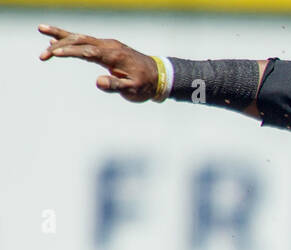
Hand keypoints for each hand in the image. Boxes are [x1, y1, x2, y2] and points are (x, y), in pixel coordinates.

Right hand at [38, 24, 158, 102]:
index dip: (70, 52)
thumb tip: (98, 81)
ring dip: (60, 35)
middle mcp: (108, 45)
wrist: (159, 76)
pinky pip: (85, 40)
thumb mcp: (133, 90)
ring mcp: (107, 44)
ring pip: (80, 37)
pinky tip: (56, 39)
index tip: (54, 54)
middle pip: (80, 41)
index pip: (87, 52)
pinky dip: (70, 39)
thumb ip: (116, 85)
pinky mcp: (106, 47)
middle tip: (42, 55)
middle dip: (59, 45)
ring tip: (41, 30)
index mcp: (113, 55)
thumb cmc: (146, 85)